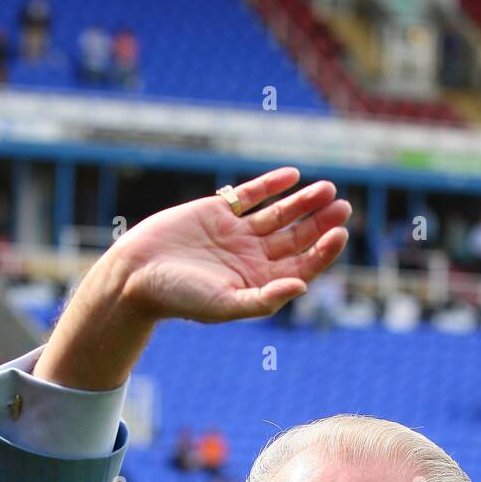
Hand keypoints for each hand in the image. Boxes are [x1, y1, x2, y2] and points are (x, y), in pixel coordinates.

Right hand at [117, 166, 350, 322]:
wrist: (137, 274)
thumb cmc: (179, 298)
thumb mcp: (226, 305)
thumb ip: (265, 300)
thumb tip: (303, 287)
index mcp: (259, 284)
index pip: (302, 266)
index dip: (324, 250)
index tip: (340, 233)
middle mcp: (252, 259)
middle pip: (296, 238)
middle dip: (320, 222)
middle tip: (343, 206)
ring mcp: (236, 234)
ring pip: (279, 214)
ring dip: (303, 202)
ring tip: (327, 189)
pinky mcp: (218, 212)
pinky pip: (251, 195)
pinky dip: (271, 185)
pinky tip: (292, 176)